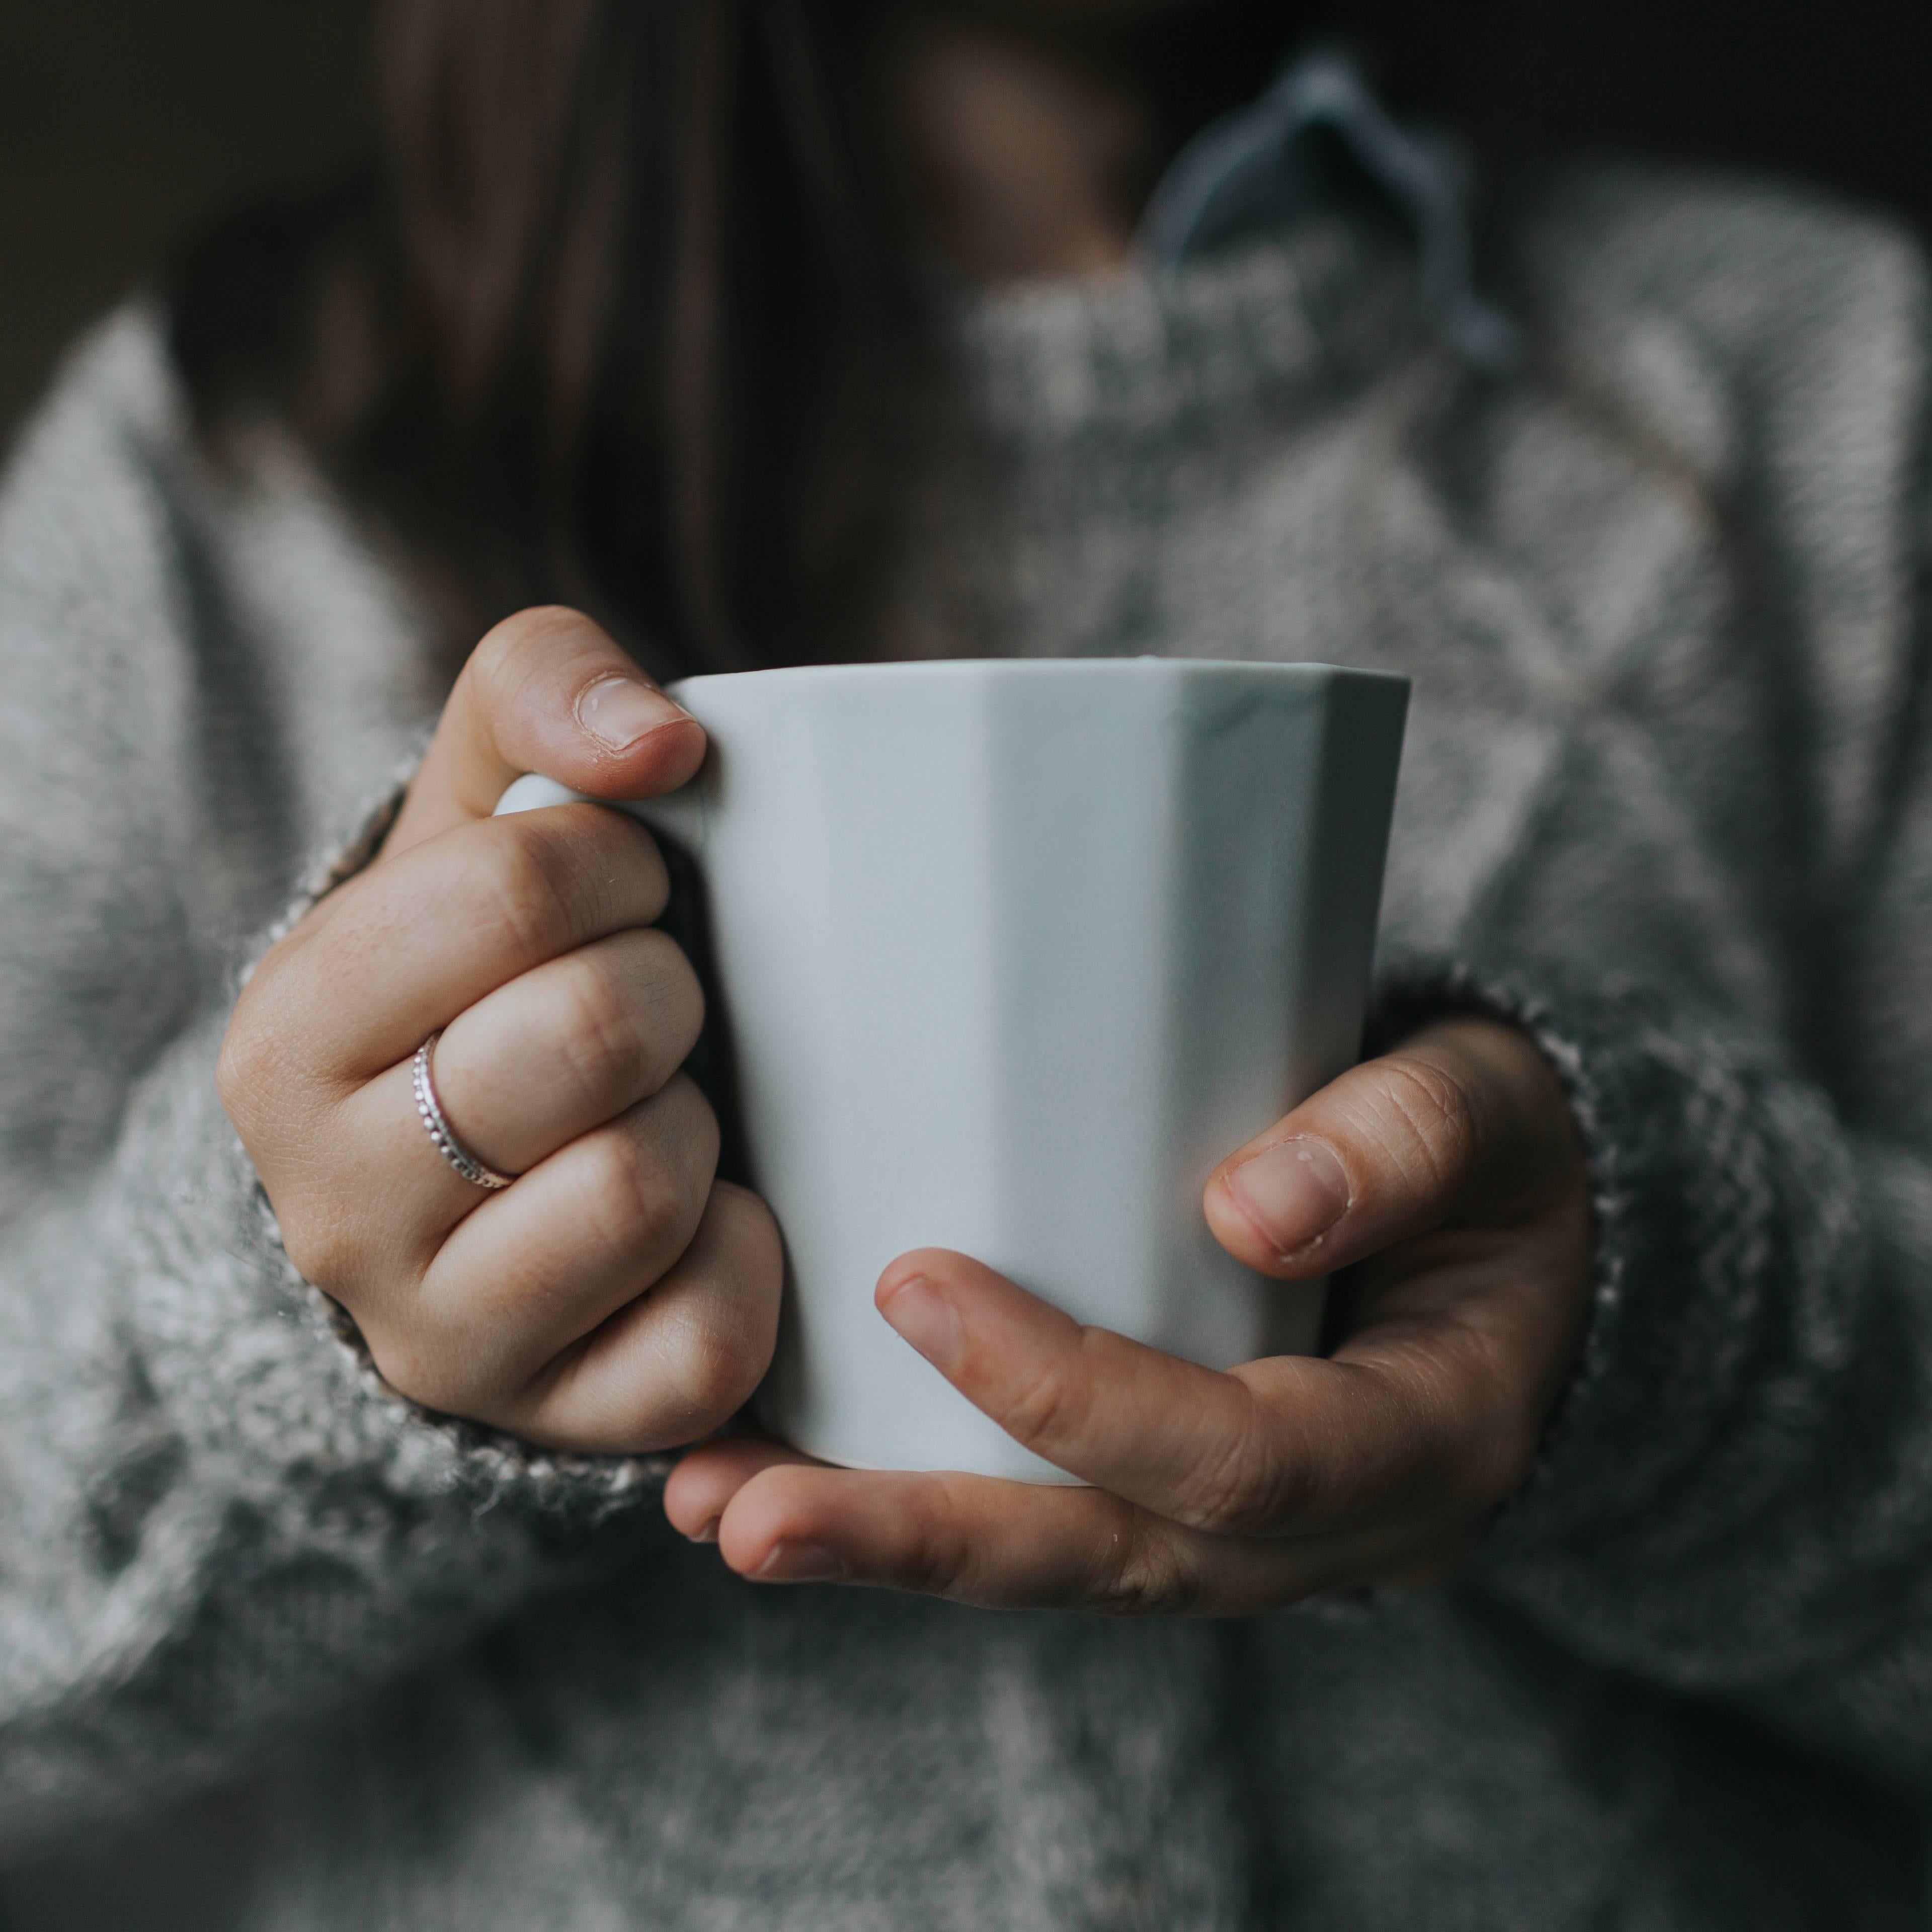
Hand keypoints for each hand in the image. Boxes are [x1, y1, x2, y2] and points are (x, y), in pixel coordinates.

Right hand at [221, 608, 781, 1452]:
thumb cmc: (490, 966)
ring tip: (663, 1107)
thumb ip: (539, 689)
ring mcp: (436, 1331)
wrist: (459, 1175)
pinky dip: (746, 1258)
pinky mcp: (552, 1420)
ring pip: (645, 1188)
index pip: (516, 883)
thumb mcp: (475, 805)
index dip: (620, 867)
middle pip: (593, 1033)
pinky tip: (710, 1214)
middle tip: (654, 1001)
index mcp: (295, 1025)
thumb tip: (662, 740)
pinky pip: (706, 1341)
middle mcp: (330, 1196)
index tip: (623, 895)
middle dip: (666, 990)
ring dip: (699, 1123)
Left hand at [665, 1018, 1591, 1610]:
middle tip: (742, 1508)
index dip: (1075, 1394)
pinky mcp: (1177, 1499)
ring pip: (1058, 1568)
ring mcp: (1245, 1534)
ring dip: (882, 1543)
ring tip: (712, 1506)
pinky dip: (912, 1505)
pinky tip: (774, 1471)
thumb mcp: (1488, 1114)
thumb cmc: (1497, 1158)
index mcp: (1421, 1439)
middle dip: (922, 1536)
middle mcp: (1327, 1526)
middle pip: (1112, 1562)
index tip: (916, 1285)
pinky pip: (1047, 1526)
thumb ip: (1401, 1143)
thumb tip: (1253, 1205)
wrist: (1521, 1234)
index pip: (1234, 1457)